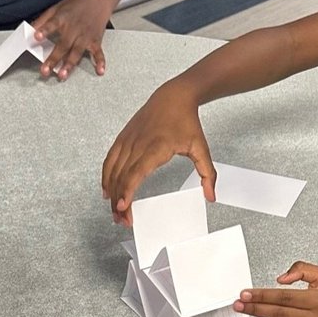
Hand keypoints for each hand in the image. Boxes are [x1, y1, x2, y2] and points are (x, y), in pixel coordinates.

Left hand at [32, 0, 113, 80]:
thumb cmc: (76, 4)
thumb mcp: (56, 8)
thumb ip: (43, 20)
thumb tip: (29, 30)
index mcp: (63, 18)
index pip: (52, 24)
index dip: (44, 30)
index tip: (37, 37)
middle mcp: (74, 28)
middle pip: (63, 45)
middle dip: (54, 58)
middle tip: (46, 70)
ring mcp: (86, 35)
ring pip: (77, 52)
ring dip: (70, 64)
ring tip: (63, 75)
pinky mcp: (96, 40)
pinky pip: (98, 52)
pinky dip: (100, 62)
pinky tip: (100, 71)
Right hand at [101, 82, 215, 223]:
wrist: (174, 96)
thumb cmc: (186, 121)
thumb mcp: (201, 147)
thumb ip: (207, 173)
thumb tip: (211, 196)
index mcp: (156, 147)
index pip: (136, 173)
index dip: (127, 191)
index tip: (123, 206)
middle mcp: (138, 144)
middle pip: (121, 177)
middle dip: (119, 201)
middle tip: (122, 220)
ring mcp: (128, 140)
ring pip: (112, 170)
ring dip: (111, 191)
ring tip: (114, 210)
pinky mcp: (123, 138)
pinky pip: (110, 160)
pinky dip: (106, 176)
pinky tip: (107, 189)